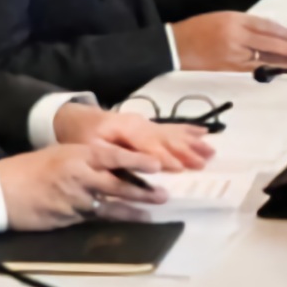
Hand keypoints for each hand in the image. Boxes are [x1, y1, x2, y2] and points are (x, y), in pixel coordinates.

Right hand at [0, 141, 170, 229]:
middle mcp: (79, 176)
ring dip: (130, 211)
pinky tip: (122, 223)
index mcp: (77, 155)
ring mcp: (73, 199)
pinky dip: (107, 220)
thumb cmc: (30, 168)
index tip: (157, 165)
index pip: (113, 156)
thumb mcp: (61, 154)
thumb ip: (88, 159)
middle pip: (117, 185)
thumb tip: (117, 165)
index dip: (137, 161)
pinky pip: (92, 219)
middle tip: (163, 196)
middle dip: (142, 191)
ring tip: (149, 214)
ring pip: (108, 206)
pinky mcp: (66, 218)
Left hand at [52, 105, 213, 171]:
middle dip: (186, 151)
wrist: (76, 118)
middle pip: (167, 138)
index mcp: (126, 128)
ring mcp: (147, 122)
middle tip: (203, 163)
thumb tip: (137, 169)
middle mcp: (141, 123)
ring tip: (210, 152)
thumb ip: (114, 157)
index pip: (148, 145)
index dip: (163, 156)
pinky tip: (204, 132)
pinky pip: (173, 127)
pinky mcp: (150, 125)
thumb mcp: (90, 148)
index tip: (179, 168)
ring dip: (192, 143)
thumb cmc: (81, 136)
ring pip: (173, 133)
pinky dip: (189, 130)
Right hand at [171, 11, 286, 72]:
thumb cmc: (200, 28)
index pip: (267, 26)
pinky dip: (269, 67)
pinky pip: (254, 66)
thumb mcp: (224, 17)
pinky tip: (280, 68)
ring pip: (265, 56)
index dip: (286, 33)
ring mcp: (234, 54)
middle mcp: (237, 37)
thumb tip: (271, 34)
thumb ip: (247, 24)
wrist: (176, 46)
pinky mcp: (230, 68)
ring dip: (285, 61)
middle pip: (270, 43)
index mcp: (235, 20)